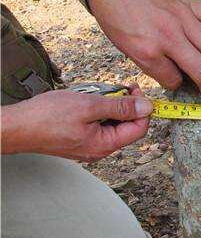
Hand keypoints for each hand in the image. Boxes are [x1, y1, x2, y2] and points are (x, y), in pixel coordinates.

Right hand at [0, 85, 151, 161]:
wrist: (15, 126)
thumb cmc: (46, 117)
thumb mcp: (89, 105)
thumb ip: (121, 107)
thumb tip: (147, 107)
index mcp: (105, 145)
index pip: (140, 128)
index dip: (142, 107)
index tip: (135, 89)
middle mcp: (100, 149)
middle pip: (127, 126)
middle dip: (124, 104)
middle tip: (114, 88)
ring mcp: (89, 146)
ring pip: (112, 123)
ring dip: (109, 106)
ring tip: (94, 94)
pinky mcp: (79, 140)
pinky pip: (98, 124)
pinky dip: (96, 110)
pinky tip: (85, 101)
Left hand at [86, 0, 200, 95]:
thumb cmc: (113, 11)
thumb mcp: (122, 45)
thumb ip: (149, 61)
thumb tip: (171, 71)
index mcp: (148, 51)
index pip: (172, 79)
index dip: (176, 85)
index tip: (177, 83)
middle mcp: (169, 37)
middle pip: (200, 69)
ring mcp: (183, 19)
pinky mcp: (190, 4)